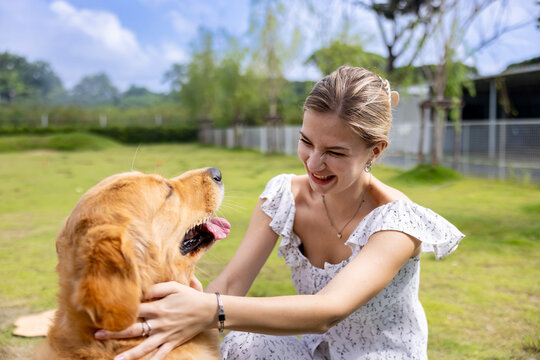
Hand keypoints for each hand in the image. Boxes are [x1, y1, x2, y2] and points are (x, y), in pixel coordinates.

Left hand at [94, 280, 215, 359]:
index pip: (134, 310)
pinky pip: (160, 355)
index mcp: (158, 308)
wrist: (208, 311)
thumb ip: (157, 288)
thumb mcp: (174, 287)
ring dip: (129, 354)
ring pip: (144, 347)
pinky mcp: (172, 342)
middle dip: (115, 332)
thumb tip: (141, 291)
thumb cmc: (190, 296)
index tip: (104, 313)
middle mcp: (159, 323)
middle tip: (97, 334)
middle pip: (133, 329)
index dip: (119, 312)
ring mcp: (165, 335)